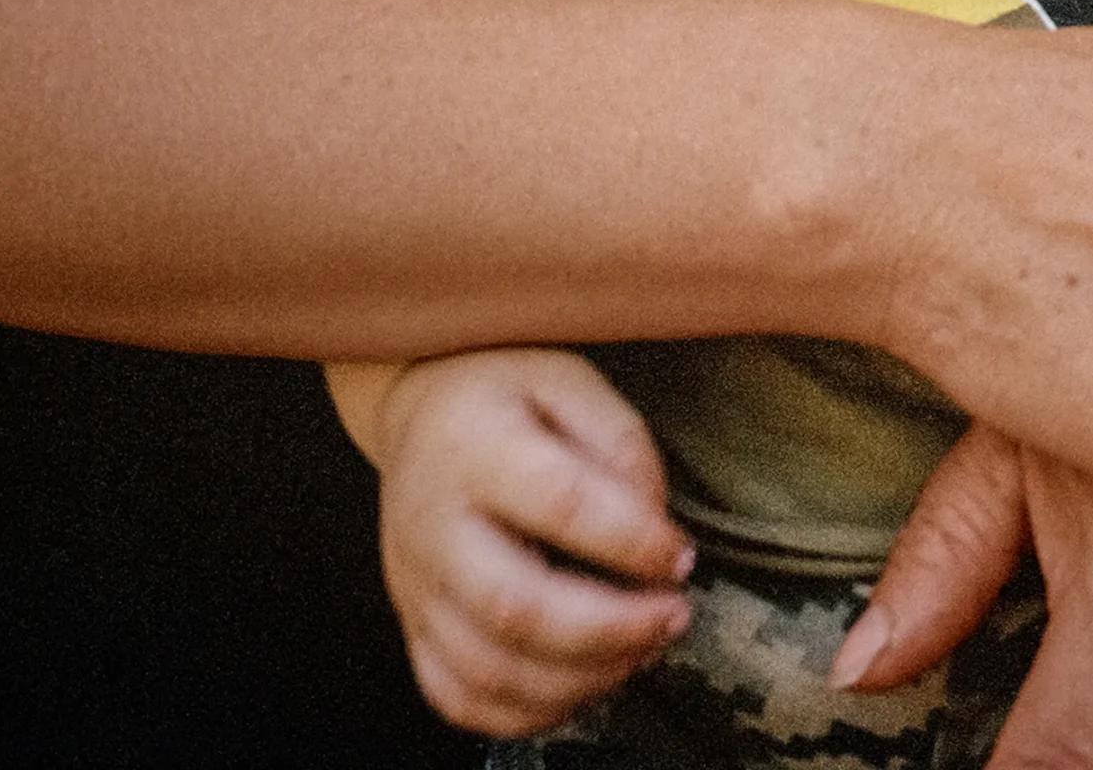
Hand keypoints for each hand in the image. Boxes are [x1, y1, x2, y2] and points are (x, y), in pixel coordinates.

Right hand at [352, 347, 693, 737]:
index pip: (559, 503)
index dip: (631, 540)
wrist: (419, 413)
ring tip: (643, 650)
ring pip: (488, 669)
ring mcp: (414, 585)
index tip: (681, 555)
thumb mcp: (570, 379)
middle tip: (673, 616)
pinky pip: (458, 698)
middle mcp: (431, 524)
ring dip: (581, 678)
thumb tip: (655, 529)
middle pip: (515, 607)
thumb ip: (620, 444)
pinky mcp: (412, 627)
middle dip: (610, 629)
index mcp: (472, 445)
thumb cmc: (507, 392)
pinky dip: (526, 712)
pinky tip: (583, 683)